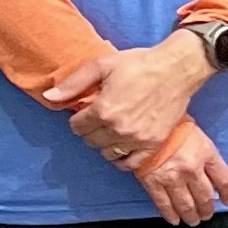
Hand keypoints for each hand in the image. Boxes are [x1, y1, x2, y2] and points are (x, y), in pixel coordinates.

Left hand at [43, 35, 205, 165]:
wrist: (178, 68)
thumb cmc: (140, 63)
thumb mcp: (103, 65)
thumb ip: (73, 83)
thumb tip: (49, 97)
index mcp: (103, 109)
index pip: (76, 127)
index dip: (79, 118)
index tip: (87, 111)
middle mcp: (119, 128)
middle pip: (90, 141)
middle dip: (91, 130)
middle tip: (100, 119)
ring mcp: (137, 139)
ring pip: (108, 153)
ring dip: (106, 144)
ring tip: (113, 130)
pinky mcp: (154, 144)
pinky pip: (130, 164)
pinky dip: (123, 159)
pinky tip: (123, 147)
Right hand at [138, 121, 227, 226]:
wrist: (143, 124)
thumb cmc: (170, 123)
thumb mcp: (196, 132)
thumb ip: (204, 151)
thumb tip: (209, 168)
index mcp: (206, 154)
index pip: (224, 179)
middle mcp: (192, 169)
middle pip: (205, 196)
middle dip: (208, 208)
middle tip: (208, 214)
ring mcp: (172, 178)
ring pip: (186, 204)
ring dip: (192, 215)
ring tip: (194, 221)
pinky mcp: (153, 183)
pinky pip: (164, 204)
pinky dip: (170, 214)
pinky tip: (175, 220)